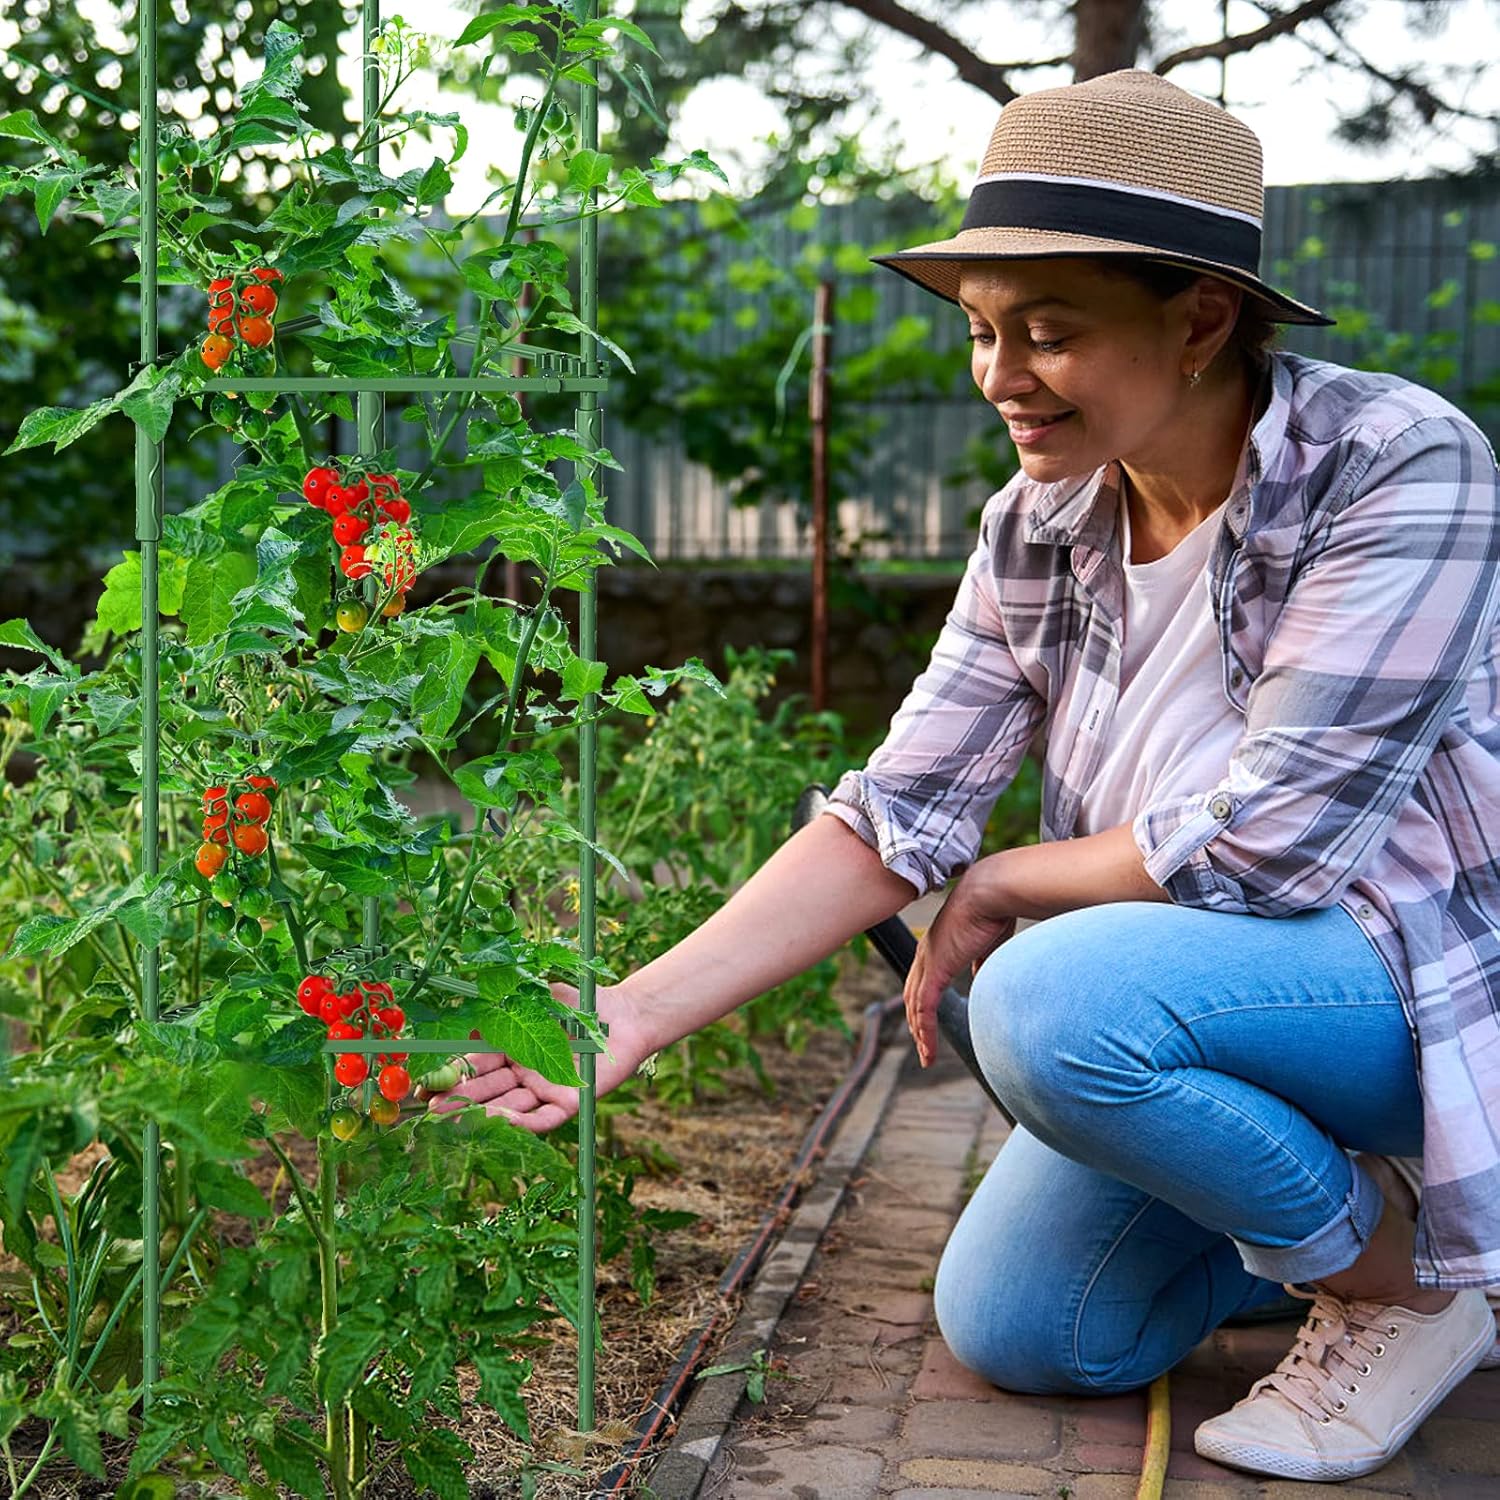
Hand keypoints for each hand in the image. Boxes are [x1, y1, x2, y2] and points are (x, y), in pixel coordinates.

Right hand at [417, 981, 650, 1132]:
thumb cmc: (578, 1003)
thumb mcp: (535, 1000)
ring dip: (482, 1115)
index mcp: (512, 1049)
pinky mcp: (570, 1104)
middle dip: (458, 1100)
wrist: (623, 1013)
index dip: (451, 1075)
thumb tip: (460, 1022)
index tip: (425, 1083)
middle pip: (487, 1091)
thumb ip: (502, 1010)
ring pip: (509, 1109)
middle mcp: (524, 1075)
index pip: (475, 1065)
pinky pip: (542, 1119)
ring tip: (453, 1120)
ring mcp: (545, 1091)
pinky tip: (498, 1121)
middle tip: (431, 1109)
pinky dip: (521, 1123)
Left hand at [904, 856, 1016, 1067]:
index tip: (928, 1023)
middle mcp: (926, 954)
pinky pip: (924, 1008)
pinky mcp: (936, 969)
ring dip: (919, 1033)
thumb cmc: (994, 910)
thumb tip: (980, 977)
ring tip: (926, 1056)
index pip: (922, 982)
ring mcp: (928, 961)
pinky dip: (925, 1030)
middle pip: (912, 996)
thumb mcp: (987, 942)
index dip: (922, 1004)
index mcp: (936, 946)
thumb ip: (980, 961)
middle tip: (923, 1048)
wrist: (991, 892)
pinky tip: (928, 1048)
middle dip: (916, 1023)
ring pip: (915, 1006)